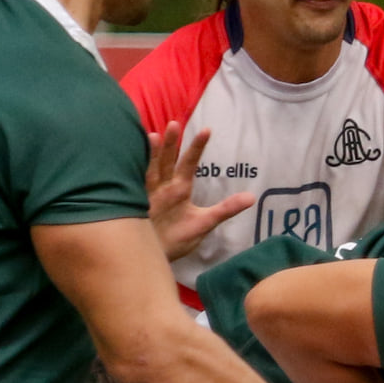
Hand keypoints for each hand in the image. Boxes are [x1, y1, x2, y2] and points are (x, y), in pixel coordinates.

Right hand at [146, 123, 253, 262]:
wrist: (157, 259)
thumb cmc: (178, 239)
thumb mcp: (205, 223)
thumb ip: (225, 209)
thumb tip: (251, 198)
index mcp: (180, 188)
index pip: (189, 163)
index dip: (197, 147)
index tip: (207, 130)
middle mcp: (163, 186)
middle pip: (167, 160)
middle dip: (171, 144)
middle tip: (175, 124)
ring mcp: (148, 194)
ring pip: (150, 169)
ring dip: (151, 154)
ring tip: (153, 136)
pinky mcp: (135, 205)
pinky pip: (133, 186)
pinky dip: (132, 173)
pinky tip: (131, 160)